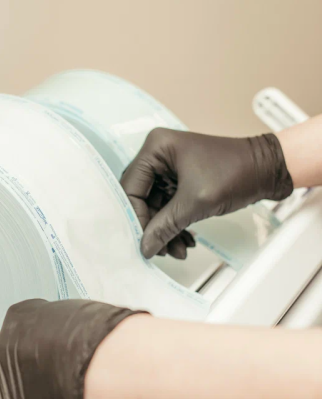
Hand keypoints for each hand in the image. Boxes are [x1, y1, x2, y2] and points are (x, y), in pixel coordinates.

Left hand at [0, 299, 139, 398]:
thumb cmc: (98, 337)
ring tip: (5, 397)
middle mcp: (6, 341)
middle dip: (5, 363)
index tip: (47, 351)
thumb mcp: (85, 317)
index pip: (19, 330)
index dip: (34, 344)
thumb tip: (82, 342)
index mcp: (23, 315)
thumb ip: (74, 331)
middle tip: (26, 372)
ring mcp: (0, 372)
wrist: (94, 361)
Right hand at [121, 128, 292, 258]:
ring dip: (165, 230)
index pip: (131, 188)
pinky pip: (169, 207)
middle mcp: (158, 155)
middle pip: (141, 198)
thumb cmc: (237, 172)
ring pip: (155, 207)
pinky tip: (185, 240)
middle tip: (159, 249)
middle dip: (152, 227)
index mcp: (156, 148)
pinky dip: (175, 225)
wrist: (268, 169)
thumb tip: (146, 247)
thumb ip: (166, 226)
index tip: (142, 241)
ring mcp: (169, 168)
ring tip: (177, 250)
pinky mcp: (180, 180)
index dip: (136, 217)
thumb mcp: (195, 203)